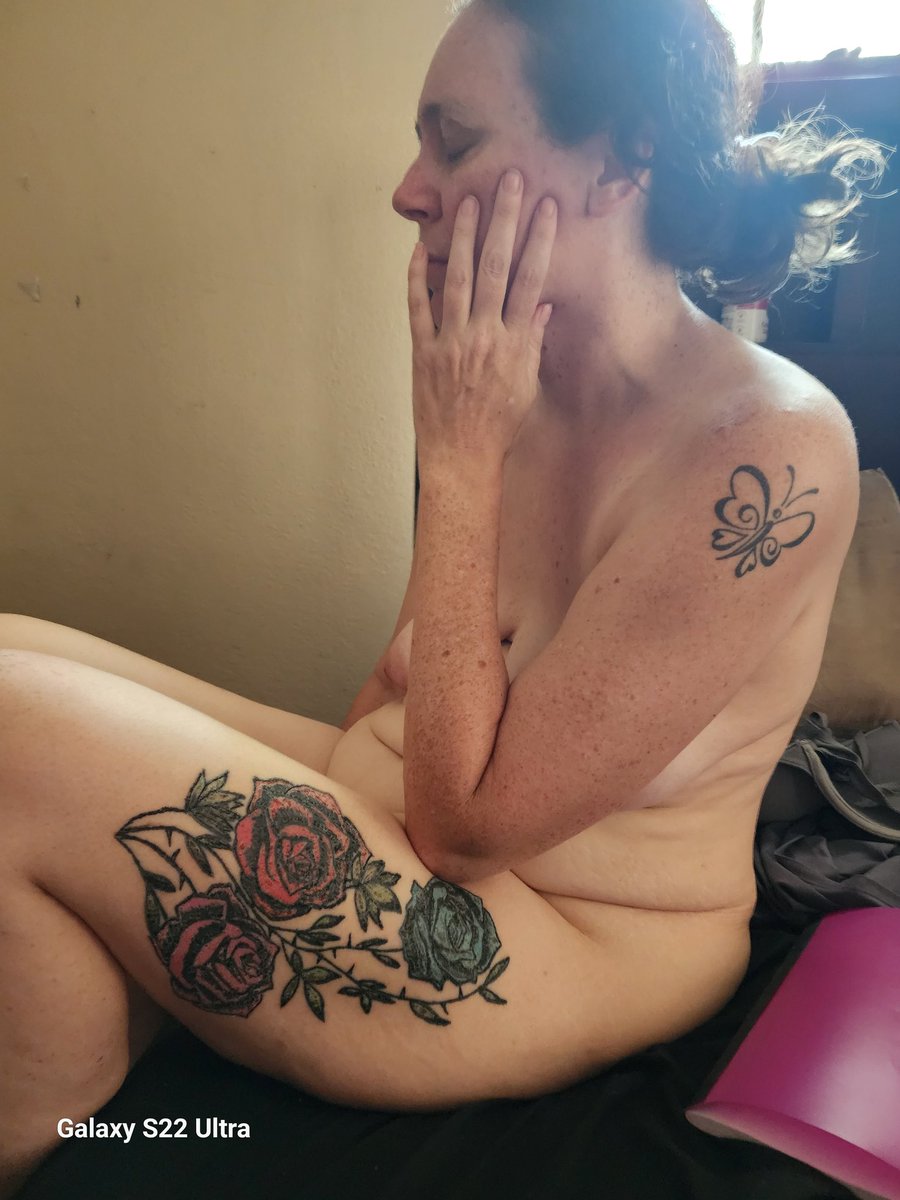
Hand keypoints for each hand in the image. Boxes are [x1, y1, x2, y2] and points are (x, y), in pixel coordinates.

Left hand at [407, 169, 556, 471]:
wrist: (462, 457)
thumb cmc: (499, 426)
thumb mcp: (527, 387)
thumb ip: (533, 343)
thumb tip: (542, 306)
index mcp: (515, 344)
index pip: (531, 281)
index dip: (539, 240)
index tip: (546, 207)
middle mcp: (484, 337)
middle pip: (497, 268)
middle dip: (504, 221)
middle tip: (509, 181)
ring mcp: (451, 343)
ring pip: (458, 279)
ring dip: (464, 237)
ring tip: (469, 201)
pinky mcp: (423, 353)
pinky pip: (418, 308)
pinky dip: (418, 278)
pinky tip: (420, 250)